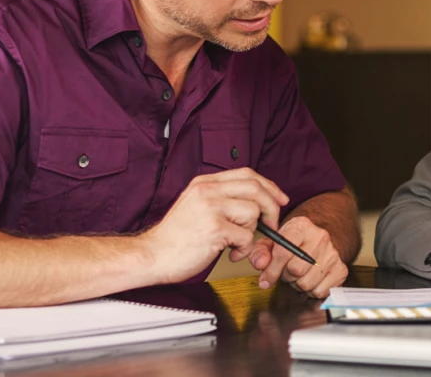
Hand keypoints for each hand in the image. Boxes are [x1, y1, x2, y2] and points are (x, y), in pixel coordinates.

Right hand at [140, 168, 288, 283]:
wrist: (151, 256)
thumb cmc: (175, 238)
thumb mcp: (196, 206)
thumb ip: (221, 199)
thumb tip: (256, 203)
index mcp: (204, 183)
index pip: (247, 174)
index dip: (269, 186)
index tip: (280, 199)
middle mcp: (207, 190)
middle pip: (256, 188)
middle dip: (272, 207)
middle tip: (273, 224)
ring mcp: (211, 208)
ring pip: (254, 212)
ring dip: (252, 231)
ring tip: (236, 243)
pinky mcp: (215, 228)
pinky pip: (246, 236)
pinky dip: (243, 248)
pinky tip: (229, 253)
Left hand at [248, 216, 347, 298]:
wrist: (319, 242)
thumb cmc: (294, 243)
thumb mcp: (273, 242)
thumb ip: (261, 252)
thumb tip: (260, 264)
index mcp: (301, 226)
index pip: (284, 250)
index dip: (272, 269)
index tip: (265, 279)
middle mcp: (320, 237)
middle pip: (295, 269)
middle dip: (286, 276)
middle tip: (286, 272)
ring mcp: (333, 253)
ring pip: (307, 283)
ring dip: (298, 284)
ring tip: (299, 275)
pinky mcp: (341, 269)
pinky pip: (320, 292)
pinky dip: (312, 291)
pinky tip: (311, 280)